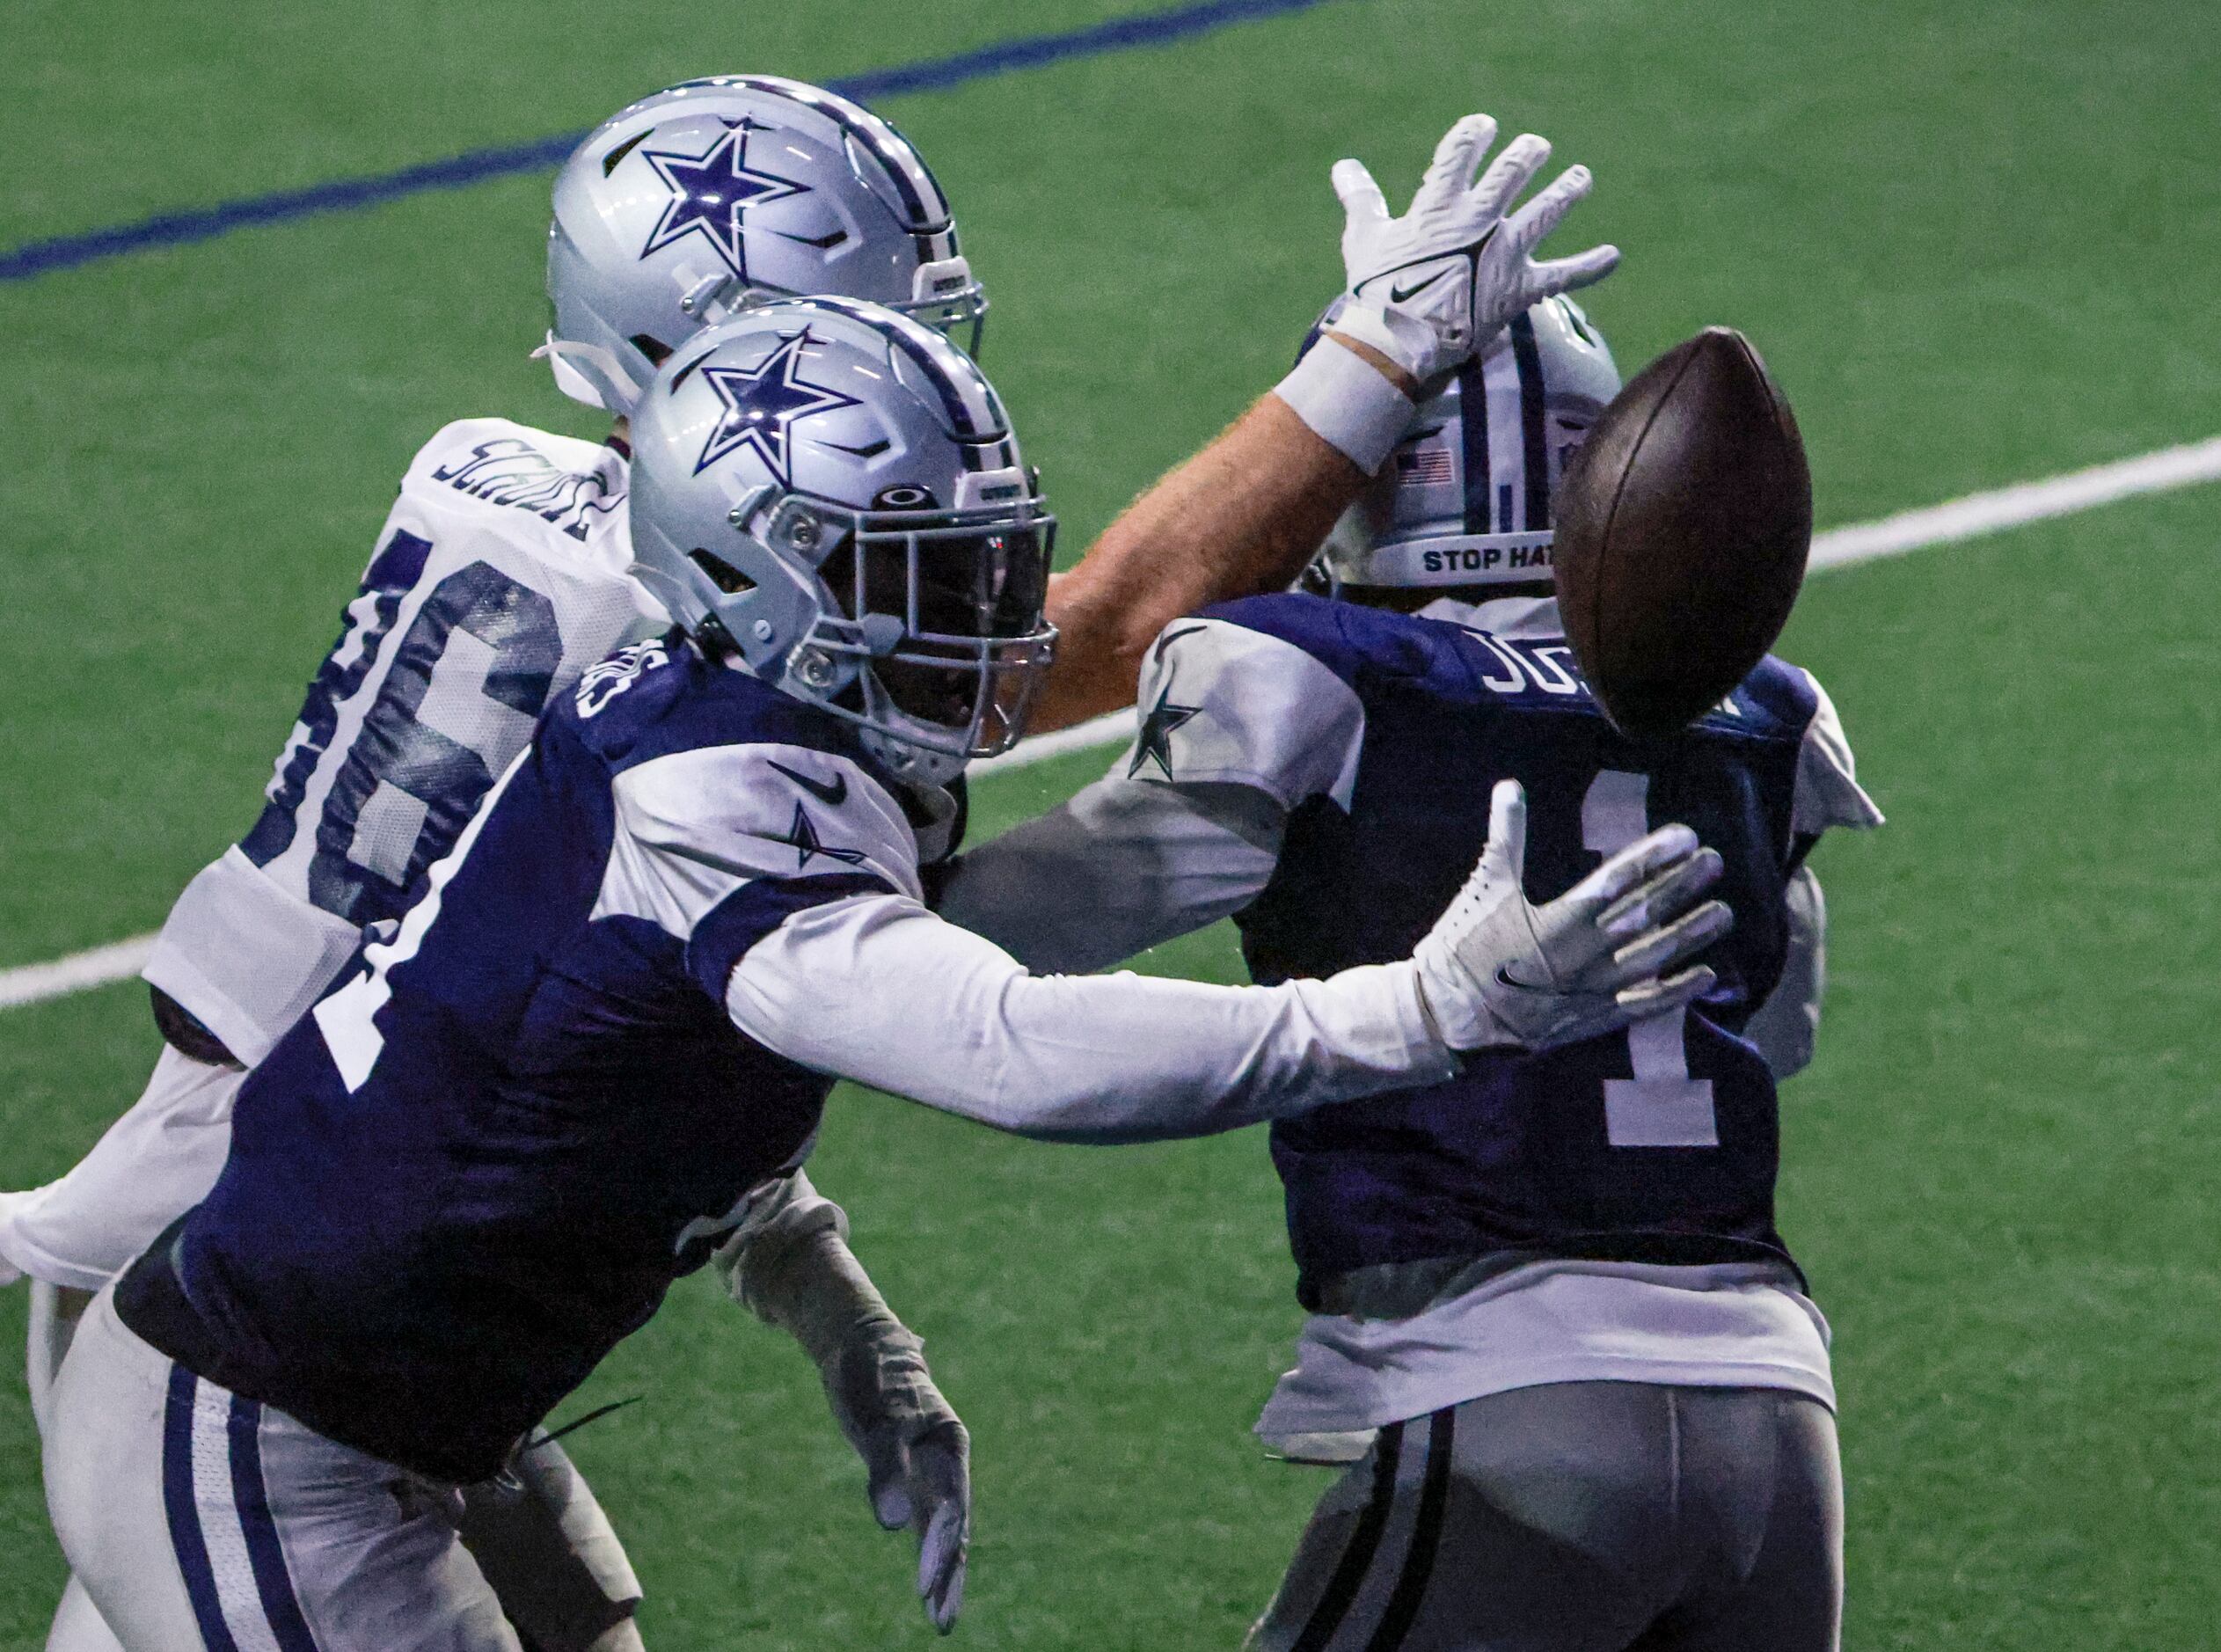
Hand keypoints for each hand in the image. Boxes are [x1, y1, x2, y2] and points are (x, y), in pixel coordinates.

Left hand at [826, 1331, 970, 1633]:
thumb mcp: (876, 1417)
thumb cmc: (871, 1377)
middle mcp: (946, 1462)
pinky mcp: (909, 1478)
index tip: (926, 1585)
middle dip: (948, 1572)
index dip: (941, 1546)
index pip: (951, 1503)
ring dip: (943, 1572)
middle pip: (954, 1525)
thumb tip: (892, 1524)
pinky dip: (925, 1553)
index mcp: (949, 1442)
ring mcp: (929, 1471)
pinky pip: (923, 1523)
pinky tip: (926, 1587)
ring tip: (941, 1619)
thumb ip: (885, 1466)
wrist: (864, 1348)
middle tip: (941, 1618)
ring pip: (943, 1531)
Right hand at [1327, 114, 1618, 384]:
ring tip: (1580, 177)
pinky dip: (1590, 266)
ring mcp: (1505, 252)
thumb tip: (1343, 166)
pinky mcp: (1520, 288)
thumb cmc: (1375, 291)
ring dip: (1568, 190)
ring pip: (1548, 210)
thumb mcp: (1363, 239)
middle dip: (1528, 154)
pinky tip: (1613, 255)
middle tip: (1536, 148)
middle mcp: (1479, 218)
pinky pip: (1564, 275)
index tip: (1485, 126)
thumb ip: (1361, 199)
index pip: (1463, 150)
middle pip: (1514, 171)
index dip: (1476, 133)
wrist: (1399, 344)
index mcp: (1440, 203)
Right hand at [1413, 781, 1729, 1049]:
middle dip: (1683, 886)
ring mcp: (1592, 991)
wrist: (1448, 1016)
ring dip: (1691, 934)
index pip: (1620, 881)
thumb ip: (1505, 836)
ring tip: (1724, 911)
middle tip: (1716, 862)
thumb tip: (1509, 786)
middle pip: (1645, 915)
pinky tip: (1706, 975)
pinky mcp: (1592, 1019)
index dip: (1656, 857)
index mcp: (1558, 919)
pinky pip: (1644, 1006)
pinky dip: (1676, 993)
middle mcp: (1583, 956)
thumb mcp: (1484, 886)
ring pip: (1654, 959)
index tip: (1687, 836)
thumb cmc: (1462, 947)